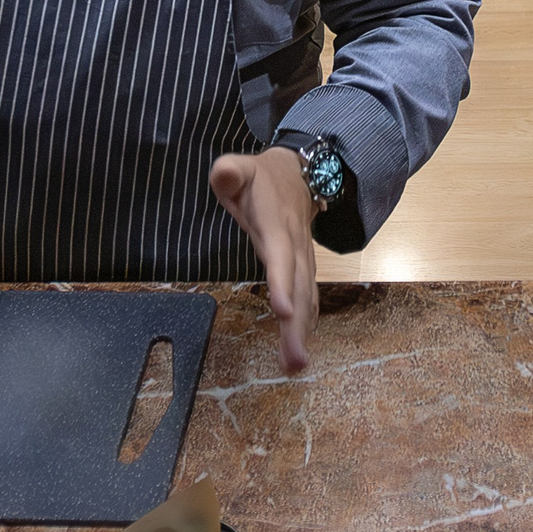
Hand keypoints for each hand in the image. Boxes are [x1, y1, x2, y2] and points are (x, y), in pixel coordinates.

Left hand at [209, 148, 318, 374]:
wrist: (300, 174)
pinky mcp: (303, 269)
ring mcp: (302, 259)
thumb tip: (223, 175)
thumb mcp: (241, 167)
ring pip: (306, 298)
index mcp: (276, 225)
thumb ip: (229, 172)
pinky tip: (300, 347)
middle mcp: (294, 246)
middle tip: (294, 360)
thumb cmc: (261, 178)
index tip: (282, 311)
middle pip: (297, 288)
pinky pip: (308, 298)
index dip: (281, 283)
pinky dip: (306, 323)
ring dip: (302, 332)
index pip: (279, 256)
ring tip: (295, 364)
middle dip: (296, 325)